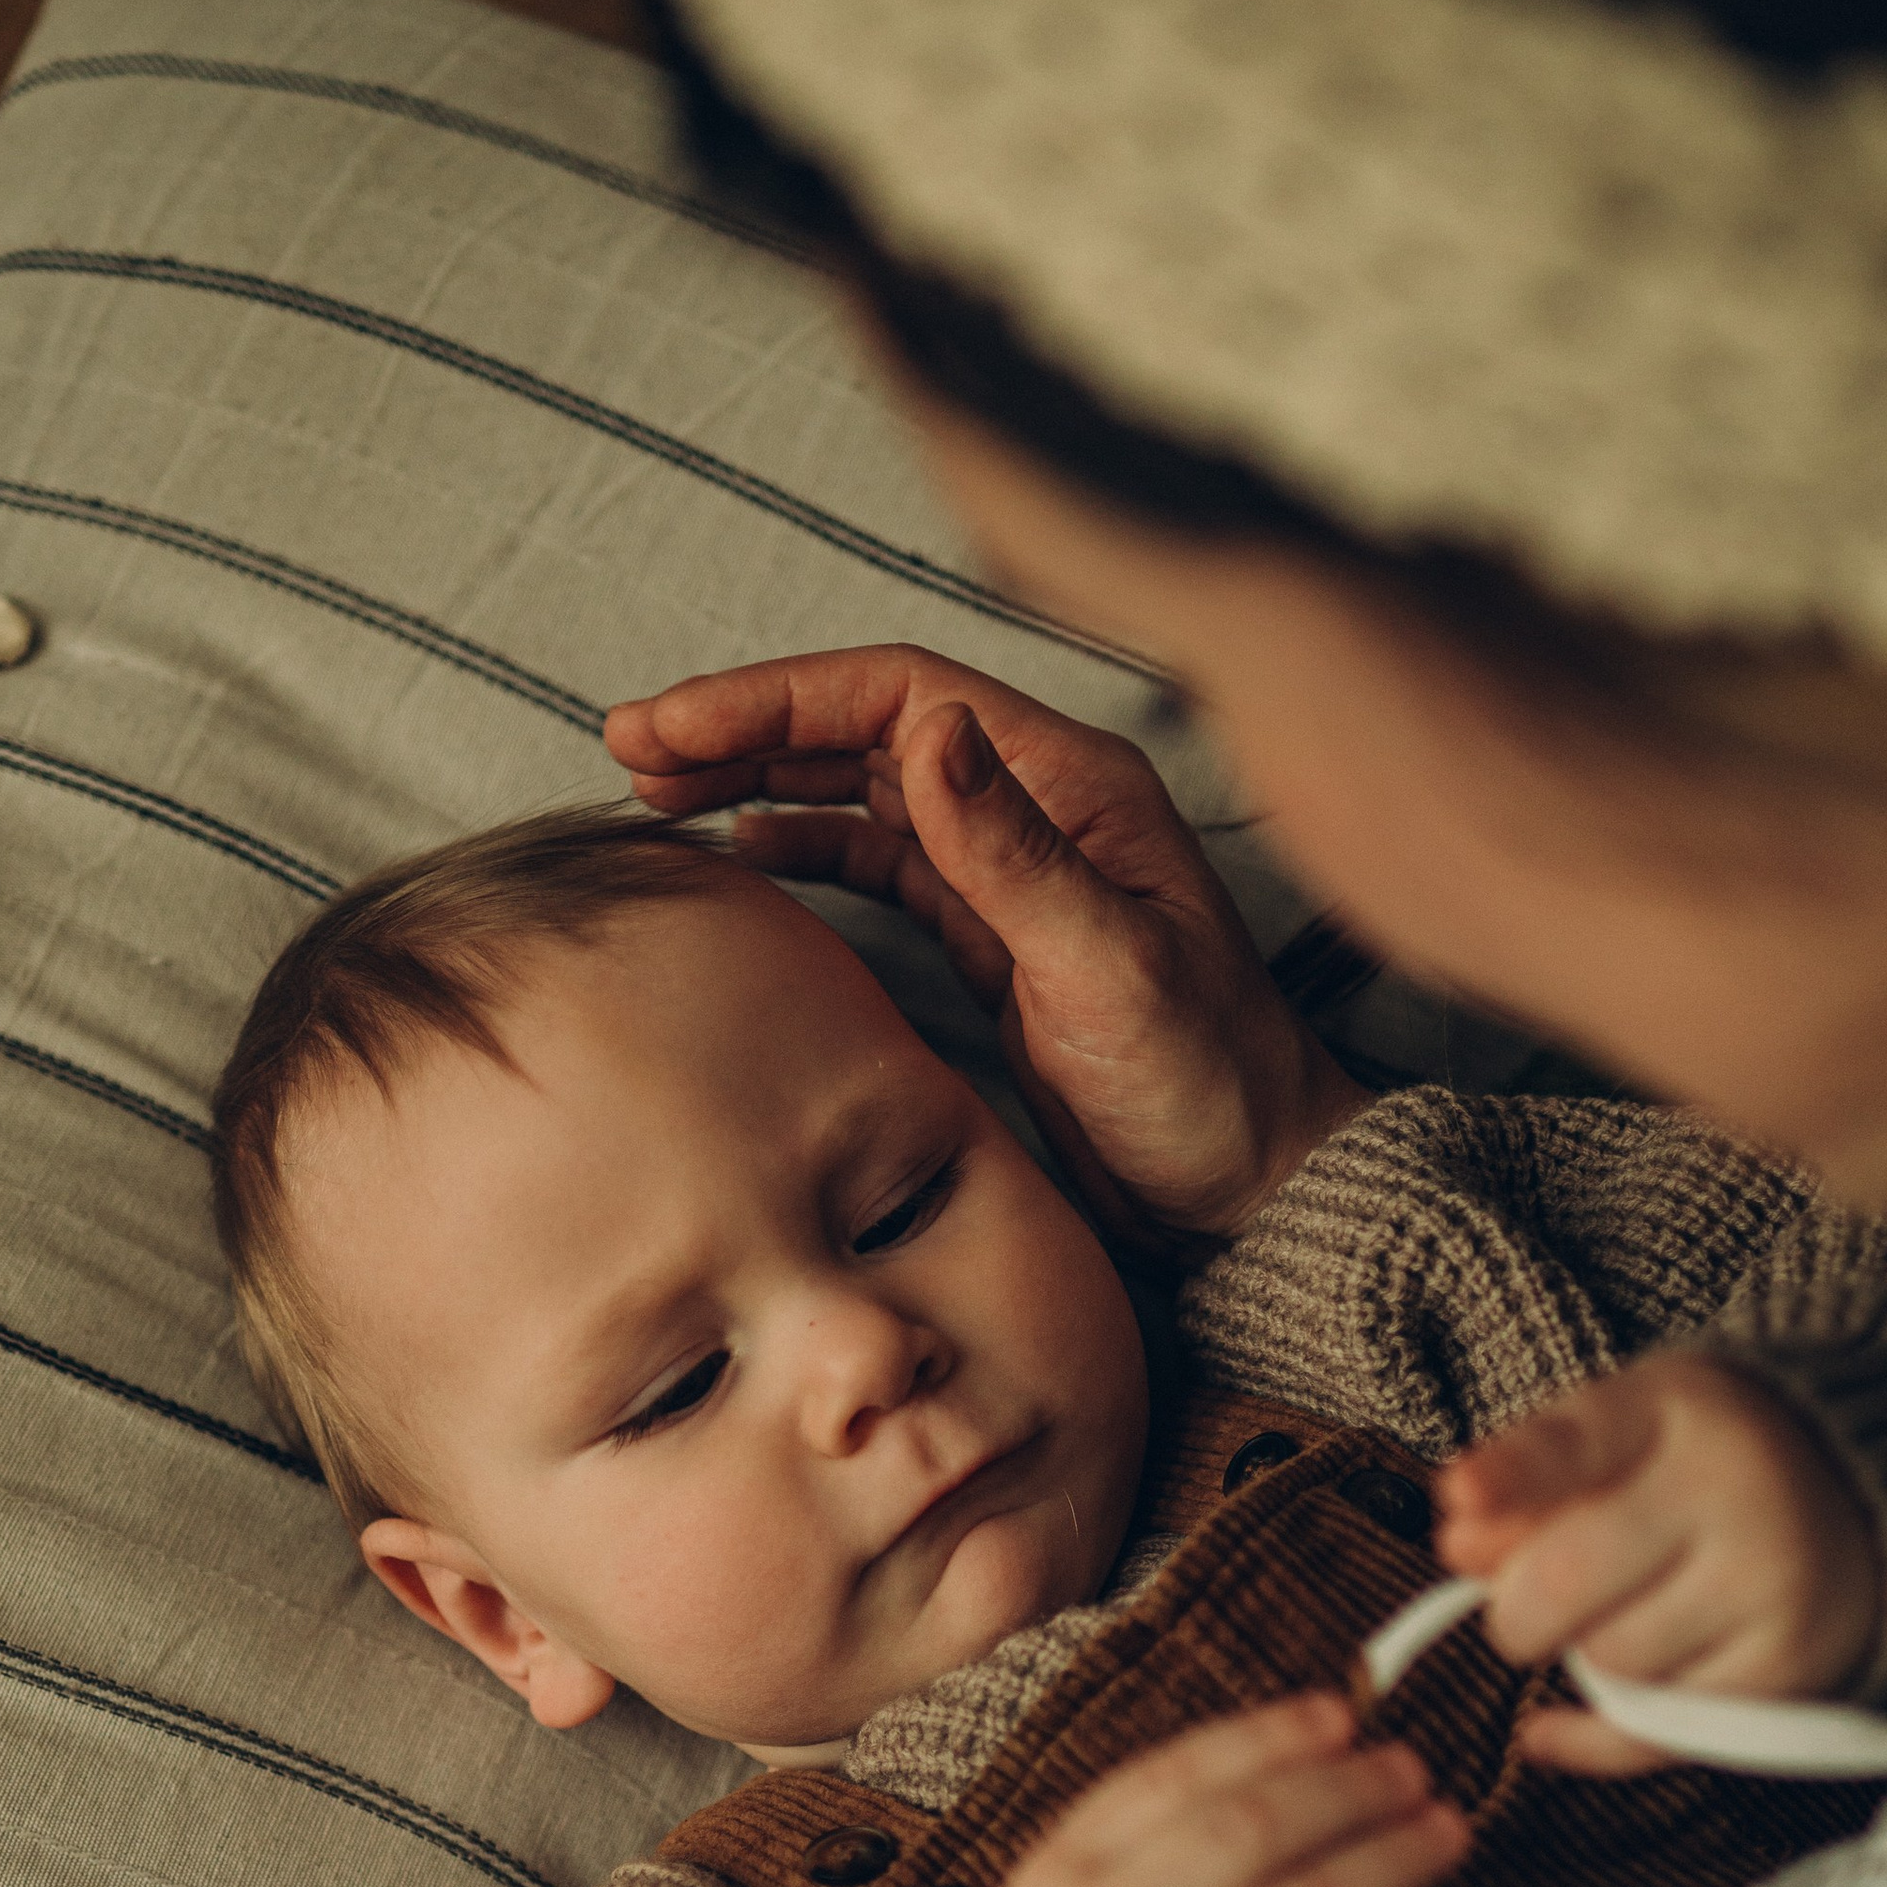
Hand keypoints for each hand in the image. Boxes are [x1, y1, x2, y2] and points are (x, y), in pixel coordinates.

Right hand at [605, 645, 1360, 1246]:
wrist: (1255, 1190)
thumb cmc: (1210, 1086)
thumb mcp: (1110, 971)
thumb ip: (1016, 857)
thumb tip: (927, 734)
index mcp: (1072, 785)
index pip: (896, 696)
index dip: (775, 698)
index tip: (672, 725)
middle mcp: (1039, 807)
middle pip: (866, 728)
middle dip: (746, 726)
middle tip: (630, 746)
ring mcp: (1013, 869)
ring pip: (863, 789)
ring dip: (762, 777)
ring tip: (658, 789)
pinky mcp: (993, 936)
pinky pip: (882, 861)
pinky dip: (806, 844)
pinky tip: (744, 848)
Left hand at [1435, 1354, 1882, 1775]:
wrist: (1859, 1502)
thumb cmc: (1697, 1469)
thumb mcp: (1618, 1439)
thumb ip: (1527, 1484)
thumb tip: (1461, 1547)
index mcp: (1672, 1408)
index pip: (1577, 1443)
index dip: (1512, 1474)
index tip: (1462, 1495)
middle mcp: (1732, 1487)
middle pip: (1566, 1582)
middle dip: (1518, 1610)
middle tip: (1529, 1604)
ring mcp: (1770, 1580)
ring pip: (1609, 1661)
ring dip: (1588, 1653)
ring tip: (1626, 1615)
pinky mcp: (1790, 1666)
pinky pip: (1653, 1729)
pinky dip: (1606, 1725)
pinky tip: (1575, 1714)